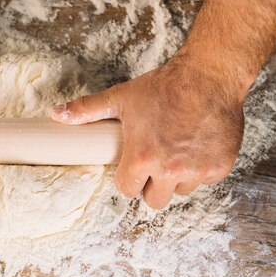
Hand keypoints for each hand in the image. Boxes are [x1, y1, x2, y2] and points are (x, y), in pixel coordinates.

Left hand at [51, 56, 244, 208]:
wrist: (208, 76)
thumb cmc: (163, 87)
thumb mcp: (121, 98)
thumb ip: (87, 110)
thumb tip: (56, 114)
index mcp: (142, 158)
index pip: (127, 191)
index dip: (128, 179)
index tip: (132, 167)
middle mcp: (170, 170)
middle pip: (153, 200)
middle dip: (151, 184)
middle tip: (154, 162)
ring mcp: (197, 170)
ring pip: (180, 190)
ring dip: (176, 177)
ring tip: (175, 150)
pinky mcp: (219, 167)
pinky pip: (205, 180)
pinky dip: (201, 168)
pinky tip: (195, 146)